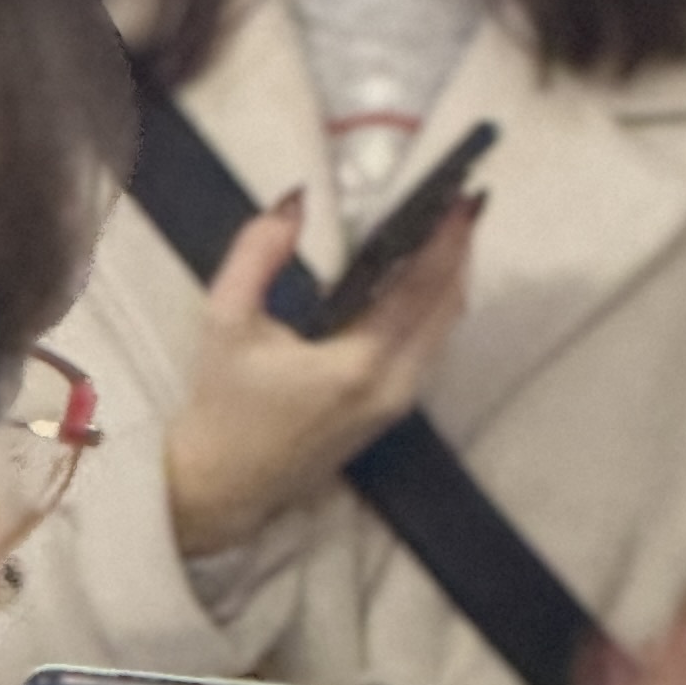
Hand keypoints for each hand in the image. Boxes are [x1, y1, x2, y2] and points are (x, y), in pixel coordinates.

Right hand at [163, 186, 479, 553]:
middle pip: (447, 309)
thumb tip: (295, 203)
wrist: (224, 486)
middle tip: (464, 201)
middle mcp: (394, 386)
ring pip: (444, 332)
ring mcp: (400, 404)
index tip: (463, 198)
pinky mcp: (393, 412)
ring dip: (451, 279)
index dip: (446, 242)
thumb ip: (257, 255)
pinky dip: (435, 308)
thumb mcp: (225, 320)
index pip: (419, 291)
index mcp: (359, 364)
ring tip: (450, 227)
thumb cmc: (221, 404)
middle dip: (458, 253)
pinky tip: (426, 276)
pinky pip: (430, 349)